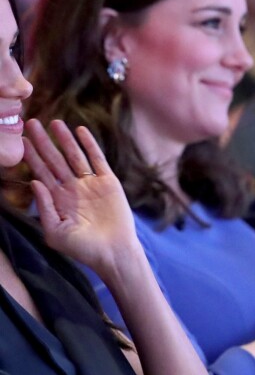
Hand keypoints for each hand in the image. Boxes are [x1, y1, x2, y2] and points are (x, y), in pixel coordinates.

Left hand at [23, 119, 141, 276]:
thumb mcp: (55, 233)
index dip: (31, 157)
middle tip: (31, 123)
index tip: (20, 141)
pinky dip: (89, 145)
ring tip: (54, 122)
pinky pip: (97, 159)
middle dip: (43, 142)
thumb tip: (34, 182)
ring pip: (75, 156)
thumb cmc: (83, 248)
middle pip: (55, 160)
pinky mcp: (109, 182)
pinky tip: (80, 131)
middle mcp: (73, 188)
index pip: (41, 173)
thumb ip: (44, 208)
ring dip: (64, 139)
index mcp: (58, 199)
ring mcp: (91, 184)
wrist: (113, 252)